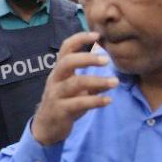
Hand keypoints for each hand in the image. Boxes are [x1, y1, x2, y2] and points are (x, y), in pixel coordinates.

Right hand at [30, 32, 116, 146]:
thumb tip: (112, 73)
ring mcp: (56, 95)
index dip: (79, 39)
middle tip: (106, 60)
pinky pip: (78, 104)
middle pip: (67, 62)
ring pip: (74, 84)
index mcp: (59, 71)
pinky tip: (108, 100)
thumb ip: (90, 81)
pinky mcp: (60, 111)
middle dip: (86, 58)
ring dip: (97, 81)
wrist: (46, 127)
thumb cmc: (63, 103)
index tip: (97, 34)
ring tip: (115, 82)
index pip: (66, 48)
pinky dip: (95, 101)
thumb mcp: (75, 90)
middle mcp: (56, 80)